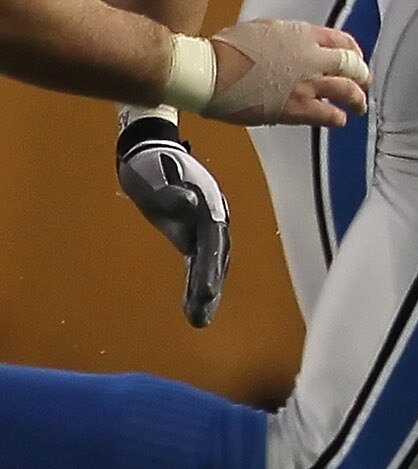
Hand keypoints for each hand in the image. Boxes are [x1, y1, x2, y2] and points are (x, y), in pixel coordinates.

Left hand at [117, 112, 229, 326]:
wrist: (150, 150)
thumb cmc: (151, 164)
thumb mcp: (158, 176)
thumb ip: (173, 192)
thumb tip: (190, 203)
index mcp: (207, 207)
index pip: (212, 244)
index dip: (210, 270)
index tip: (206, 294)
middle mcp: (213, 218)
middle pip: (216, 258)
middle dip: (209, 288)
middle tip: (200, 318)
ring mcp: (206, 224)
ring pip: (213, 261)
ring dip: (207, 288)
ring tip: (199, 317)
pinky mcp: (194, 230)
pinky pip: (202, 258)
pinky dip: (200, 278)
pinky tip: (196, 299)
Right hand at [202, 18, 368, 127]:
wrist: (209, 70)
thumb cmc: (225, 50)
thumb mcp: (263, 29)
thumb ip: (287, 37)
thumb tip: (295, 45)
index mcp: (301, 34)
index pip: (343, 42)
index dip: (354, 53)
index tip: (356, 59)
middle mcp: (310, 57)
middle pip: (352, 66)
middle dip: (362, 76)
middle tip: (363, 83)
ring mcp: (306, 83)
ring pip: (348, 91)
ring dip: (357, 100)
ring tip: (359, 106)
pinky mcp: (296, 108)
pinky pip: (329, 114)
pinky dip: (337, 117)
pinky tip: (337, 120)